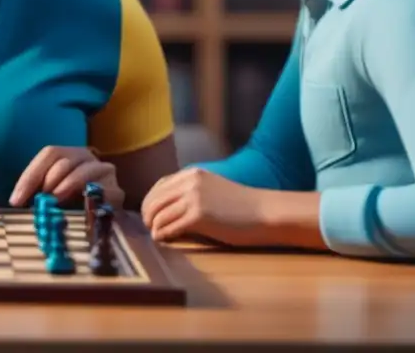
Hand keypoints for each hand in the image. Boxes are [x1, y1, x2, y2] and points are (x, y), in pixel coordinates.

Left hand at [9, 146, 123, 208]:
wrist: (110, 215)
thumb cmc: (76, 201)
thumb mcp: (55, 192)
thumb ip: (41, 192)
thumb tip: (18, 202)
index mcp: (69, 154)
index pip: (49, 154)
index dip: (30, 175)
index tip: (16, 200)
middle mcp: (87, 157)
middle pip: (64, 161)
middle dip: (47, 179)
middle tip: (38, 199)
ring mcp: (104, 171)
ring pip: (83, 171)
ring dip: (65, 185)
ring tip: (54, 200)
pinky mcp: (116, 191)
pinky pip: (101, 191)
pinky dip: (87, 198)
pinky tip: (79, 207)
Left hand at [140, 167, 265, 245]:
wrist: (266, 213)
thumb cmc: (242, 206)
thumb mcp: (212, 189)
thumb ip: (191, 192)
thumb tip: (167, 207)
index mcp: (192, 174)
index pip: (159, 186)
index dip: (150, 202)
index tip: (150, 214)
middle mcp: (189, 182)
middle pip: (154, 200)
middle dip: (148, 215)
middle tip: (149, 227)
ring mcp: (193, 198)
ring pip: (159, 214)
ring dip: (154, 227)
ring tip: (156, 235)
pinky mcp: (198, 216)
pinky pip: (170, 227)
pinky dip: (162, 235)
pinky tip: (163, 240)